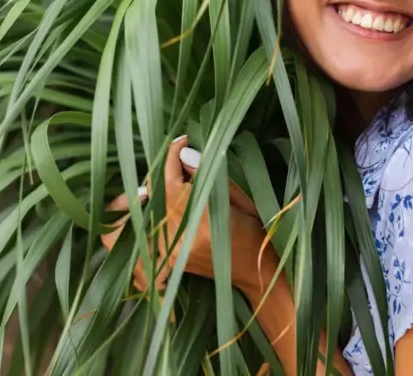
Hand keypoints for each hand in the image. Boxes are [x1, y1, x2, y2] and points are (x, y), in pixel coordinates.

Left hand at [99, 136, 268, 293]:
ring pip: (154, 210)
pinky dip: (159, 211)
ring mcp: (174, 252)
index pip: (174, 181)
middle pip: (159, 194)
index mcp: (204, 222)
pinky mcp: (172, 259)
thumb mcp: (241, 198)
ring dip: (159, 189)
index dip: (173, 156)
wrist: (258, 272)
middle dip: (165, 170)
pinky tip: (170, 201)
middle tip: (179, 155)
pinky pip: (156, 227)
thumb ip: (210, 177)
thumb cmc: (257, 231)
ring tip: (175, 176)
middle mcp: (183, 238)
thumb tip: (184, 154)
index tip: (181, 140)